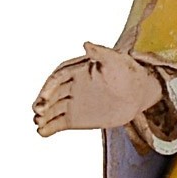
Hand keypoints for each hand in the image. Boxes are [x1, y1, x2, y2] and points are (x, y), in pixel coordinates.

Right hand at [32, 42, 165, 136]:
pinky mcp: (77, 118)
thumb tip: (86, 44)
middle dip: (42, 103)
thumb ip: (100, 53)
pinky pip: (59, 123)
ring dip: (43, 117)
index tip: (43, 99)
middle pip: (51, 95)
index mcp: (76, 71)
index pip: (57, 78)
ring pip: (53, 110)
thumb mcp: (116, 60)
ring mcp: (73, 103)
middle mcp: (71, 87)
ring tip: (37, 124)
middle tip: (37, 112)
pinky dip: (50, 128)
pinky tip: (42, 133)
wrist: (139, 93)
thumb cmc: (128, 72)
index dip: (48, 88)